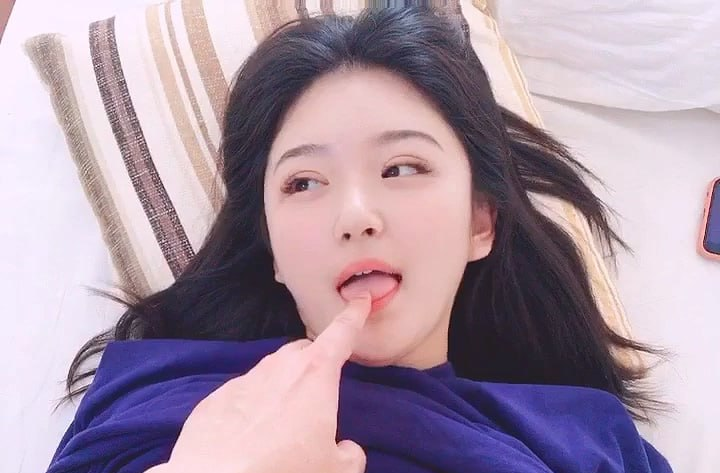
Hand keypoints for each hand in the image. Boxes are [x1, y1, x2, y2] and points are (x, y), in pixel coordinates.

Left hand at [160, 293, 372, 472]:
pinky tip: (251, 436)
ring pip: (270, 373)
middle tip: (320, 390)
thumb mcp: (336, 470)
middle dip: (314, 363)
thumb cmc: (285, 470)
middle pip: (303, 352)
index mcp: (315, 375)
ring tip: (284, 422)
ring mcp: (243, 382)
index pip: (341, 334)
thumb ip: (350, 453)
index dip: (353, 315)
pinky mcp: (214, 401)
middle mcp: (278, 369)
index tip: (360, 298)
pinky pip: (241, 396)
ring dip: (282, 387)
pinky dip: (251, 408)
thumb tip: (347, 449)